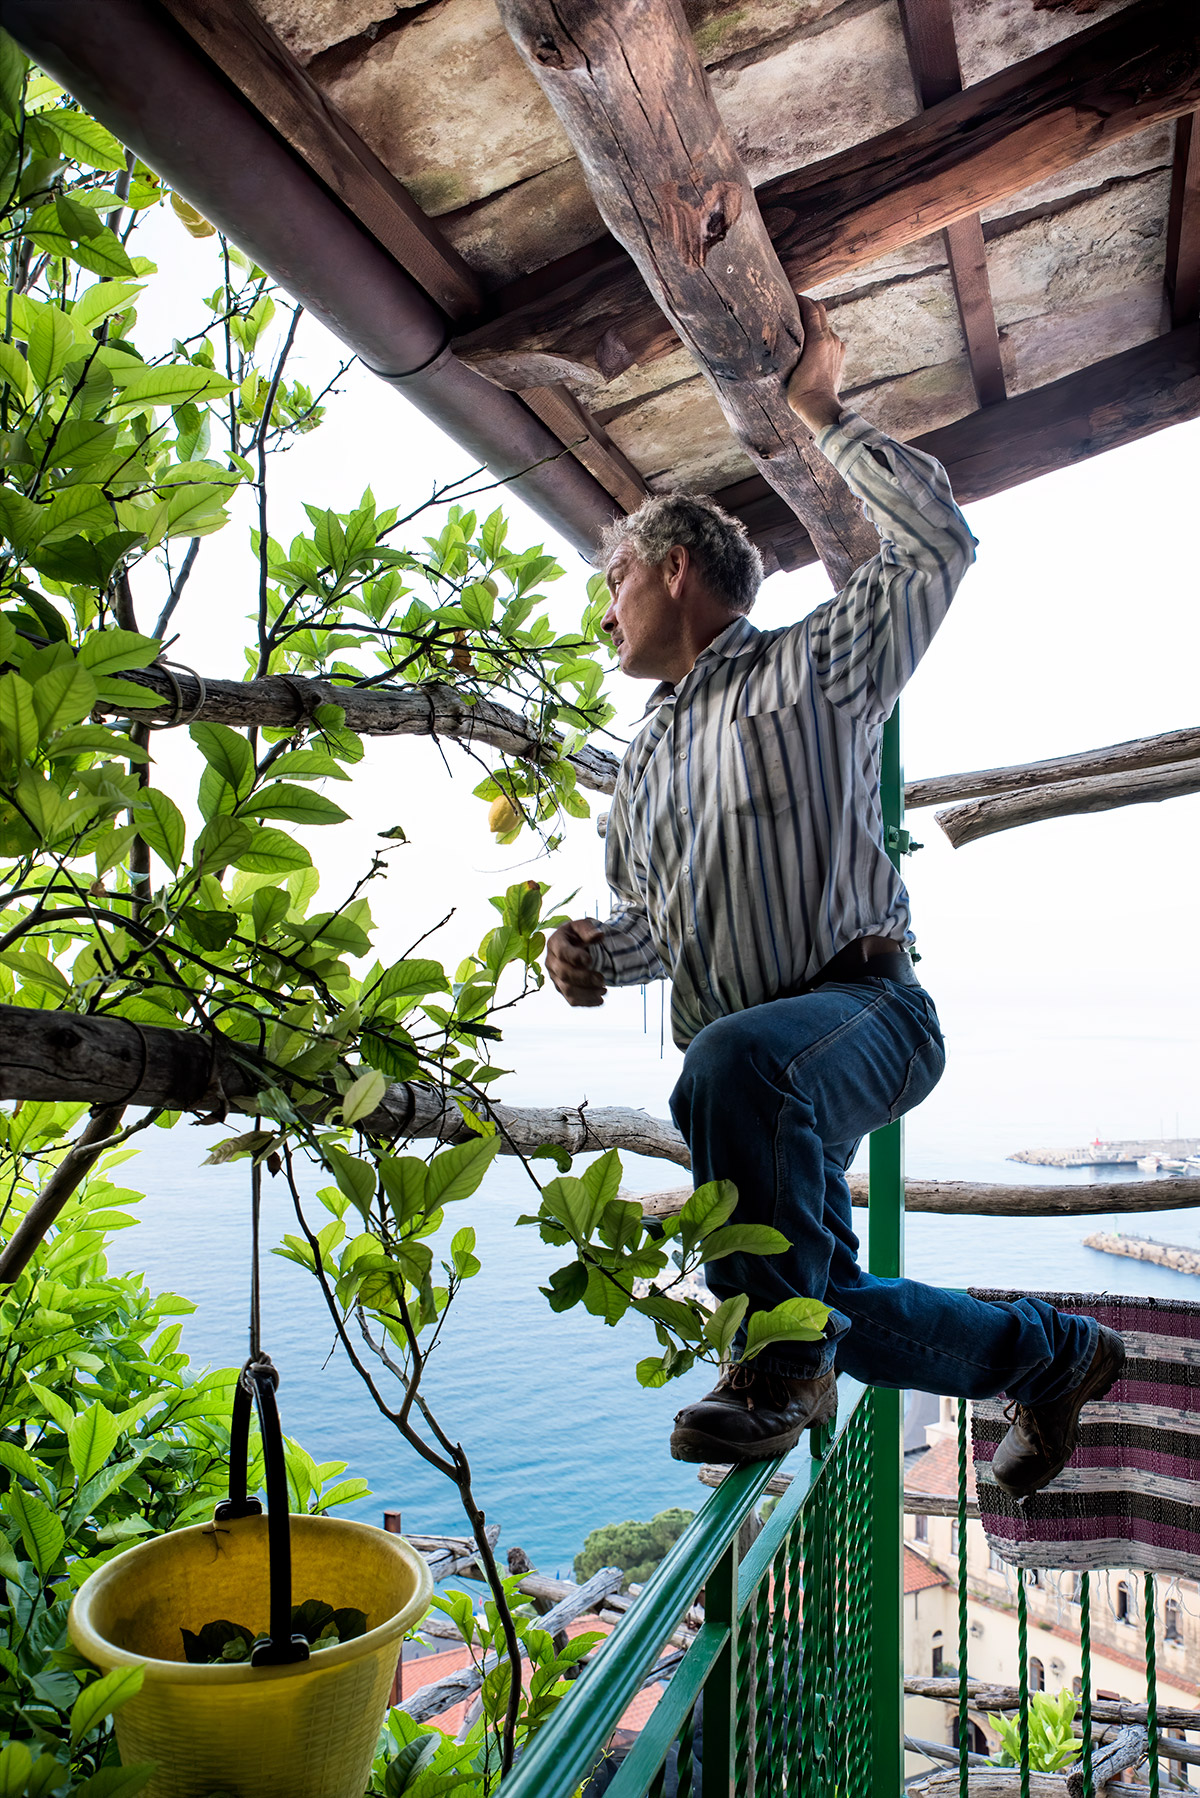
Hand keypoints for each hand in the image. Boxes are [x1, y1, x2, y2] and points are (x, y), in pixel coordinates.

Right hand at [546, 918, 606, 1007]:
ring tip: (604, 990)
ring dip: (587, 993)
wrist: (577, 945)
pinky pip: (571, 1000)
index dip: (575, 957)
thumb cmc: (580, 934)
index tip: (590, 960)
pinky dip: (587, 1002)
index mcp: (555, 942)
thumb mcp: (583, 926)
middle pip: (564, 974)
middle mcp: (551, 961)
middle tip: (602, 979)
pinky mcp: (562, 988)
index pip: (562, 952)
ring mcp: (555, 977)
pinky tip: (600, 1000)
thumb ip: (588, 930)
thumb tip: (598, 936)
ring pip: (567, 990)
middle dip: (584, 978)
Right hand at [786, 294, 845, 432]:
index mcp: (819, 339)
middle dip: (808, 306)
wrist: (819, 407)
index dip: (801, 299)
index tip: (791, 295)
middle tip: (795, 305)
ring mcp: (837, 348)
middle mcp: (831, 339)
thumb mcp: (791, 365)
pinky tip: (811, 343)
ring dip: (815, 321)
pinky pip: (830, 339)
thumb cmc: (801, 391)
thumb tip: (787, 331)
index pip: (812, 308)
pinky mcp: (840, 357)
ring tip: (800, 325)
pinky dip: (821, 335)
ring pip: (826, 326)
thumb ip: (794, 344)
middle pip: (821, 312)